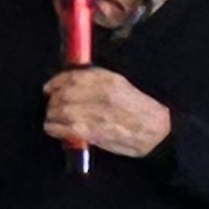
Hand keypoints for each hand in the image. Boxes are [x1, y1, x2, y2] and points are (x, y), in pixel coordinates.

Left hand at [44, 69, 172, 158]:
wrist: (158, 132)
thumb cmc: (140, 110)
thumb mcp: (123, 86)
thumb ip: (99, 84)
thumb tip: (73, 85)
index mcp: (110, 79)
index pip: (75, 76)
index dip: (57, 81)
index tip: (49, 87)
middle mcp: (102, 93)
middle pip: (65, 94)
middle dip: (53, 100)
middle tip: (51, 106)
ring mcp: (98, 113)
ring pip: (63, 110)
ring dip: (52, 114)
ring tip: (51, 118)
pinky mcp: (96, 132)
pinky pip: (66, 128)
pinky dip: (54, 128)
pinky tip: (51, 128)